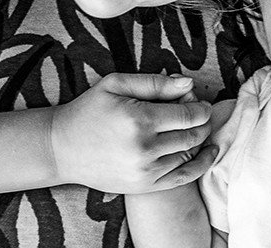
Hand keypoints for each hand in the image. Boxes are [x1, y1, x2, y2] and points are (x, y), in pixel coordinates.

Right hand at [50, 73, 216, 193]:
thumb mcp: (116, 84)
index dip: (201, 106)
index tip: (198, 102)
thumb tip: (190, 84)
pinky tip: (210, 151)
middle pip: (194, 135)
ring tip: (193, 127)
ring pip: (190, 154)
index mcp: (139, 120)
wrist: (60, 148)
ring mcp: (145, 172)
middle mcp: (144, 149)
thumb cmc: (89, 110)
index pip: (190, 114)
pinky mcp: (143, 186)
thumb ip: (156, 83)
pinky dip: (201, 164)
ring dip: (200, 139)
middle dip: (203, 121)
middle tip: (196, 112)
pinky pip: (183, 177)